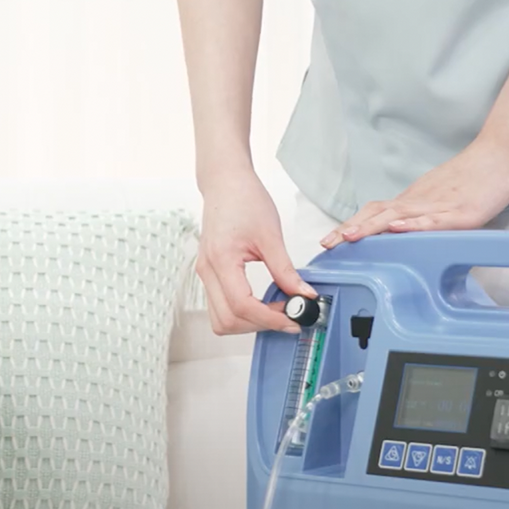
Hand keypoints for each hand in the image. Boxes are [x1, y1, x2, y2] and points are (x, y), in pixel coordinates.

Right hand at [197, 169, 315, 334]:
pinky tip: (262, 303)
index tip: (293, 319)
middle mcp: (207, 271)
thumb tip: (303, 295)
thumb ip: (285, 269)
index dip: (269, 318)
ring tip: (275, 311)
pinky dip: (241, 312)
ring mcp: (205, 273)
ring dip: (247, 323)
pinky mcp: (209, 273)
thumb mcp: (270, 235)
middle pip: (227, 320)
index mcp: (221, 260)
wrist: (224, 183)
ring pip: (220, 318)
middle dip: (258, 325)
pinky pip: (220, 305)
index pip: (241, 305)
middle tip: (288, 316)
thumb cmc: (243, 200)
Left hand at [321, 133, 508, 247]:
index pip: (373, 213)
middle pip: (376, 215)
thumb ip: (415, 214)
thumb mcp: (435, 199)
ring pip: (397, 216)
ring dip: (371, 227)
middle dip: (349, 230)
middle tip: (327, 243)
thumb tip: (396, 230)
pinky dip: (414, 224)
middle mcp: (417, 202)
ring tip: (350, 237)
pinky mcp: (460, 212)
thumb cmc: (469, 179)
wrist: (498, 157)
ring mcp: (437, 206)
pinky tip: (399, 228)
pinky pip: (433, 219)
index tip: (330, 240)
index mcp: (411, 201)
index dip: (350, 225)